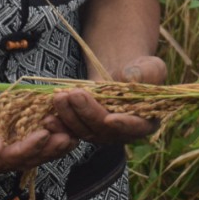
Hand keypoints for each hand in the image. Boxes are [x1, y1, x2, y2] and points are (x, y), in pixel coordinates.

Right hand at [0, 86, 77, 179]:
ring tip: (72, 131)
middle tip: (70, 136)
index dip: (27, 147)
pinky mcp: (1, 134)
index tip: (45, 134)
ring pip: (28, 149)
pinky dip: (41, 129)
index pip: (6, 159)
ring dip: (50, 141)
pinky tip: (58, 121)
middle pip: (23, 158)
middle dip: (48, 148)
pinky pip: (24, 135)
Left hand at [49, 56, 166, 144]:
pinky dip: (59, 125)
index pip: (135, 127)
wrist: (121, 73)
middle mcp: (123, 133)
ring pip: (84, 131)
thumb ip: (147, 72)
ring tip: (59, 97)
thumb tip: (132, 76)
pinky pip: (71, 130)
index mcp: (146, 122)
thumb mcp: (151, 66)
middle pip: (104, 129)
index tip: (109, 119)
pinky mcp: (86, 128)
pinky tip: (47, 117)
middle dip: (87, 112)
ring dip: (69, 116)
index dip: (123, 125)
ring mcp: (102, 133)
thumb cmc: (140, 69)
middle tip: (74, 94)